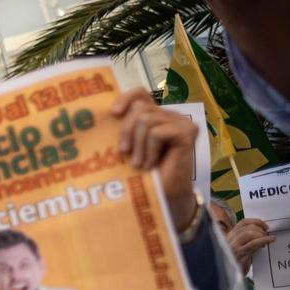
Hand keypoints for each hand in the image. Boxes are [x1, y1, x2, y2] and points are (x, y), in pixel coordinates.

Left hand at [111, 89, 199, 231]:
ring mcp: (181, 122)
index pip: (140, 93)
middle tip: (123, 153)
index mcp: (155, 116)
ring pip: (147, 119)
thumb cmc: (143, 174)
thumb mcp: (129, 148)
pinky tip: (150, 165)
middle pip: (140, 107)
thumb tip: (101, 115)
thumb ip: (124, 129)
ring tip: (138, 163)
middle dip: (126, 130)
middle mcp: (170, 115)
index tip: (112, 113)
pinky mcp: (187, 132)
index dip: (125, 98)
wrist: (165, 196)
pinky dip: (150, 150)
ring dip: (138, 145)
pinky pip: (158, 133)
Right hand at [226, 218, 275, 273]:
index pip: (242, 223)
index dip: (256, 221)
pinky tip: (269, 240)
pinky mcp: (240, 255)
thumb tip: (262, 232)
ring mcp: (233, 247)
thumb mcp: (241, 248)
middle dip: (260, 229)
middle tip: (267, 234)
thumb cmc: (237, 262)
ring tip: (268, 239)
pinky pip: (253, 244)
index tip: (265, 226)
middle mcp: (229, 240)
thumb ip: (247, 240)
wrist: (230, 277)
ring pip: (249, 234)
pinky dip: (264, 240)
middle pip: (247, 227)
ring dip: (261, 235)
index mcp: (229, 236)